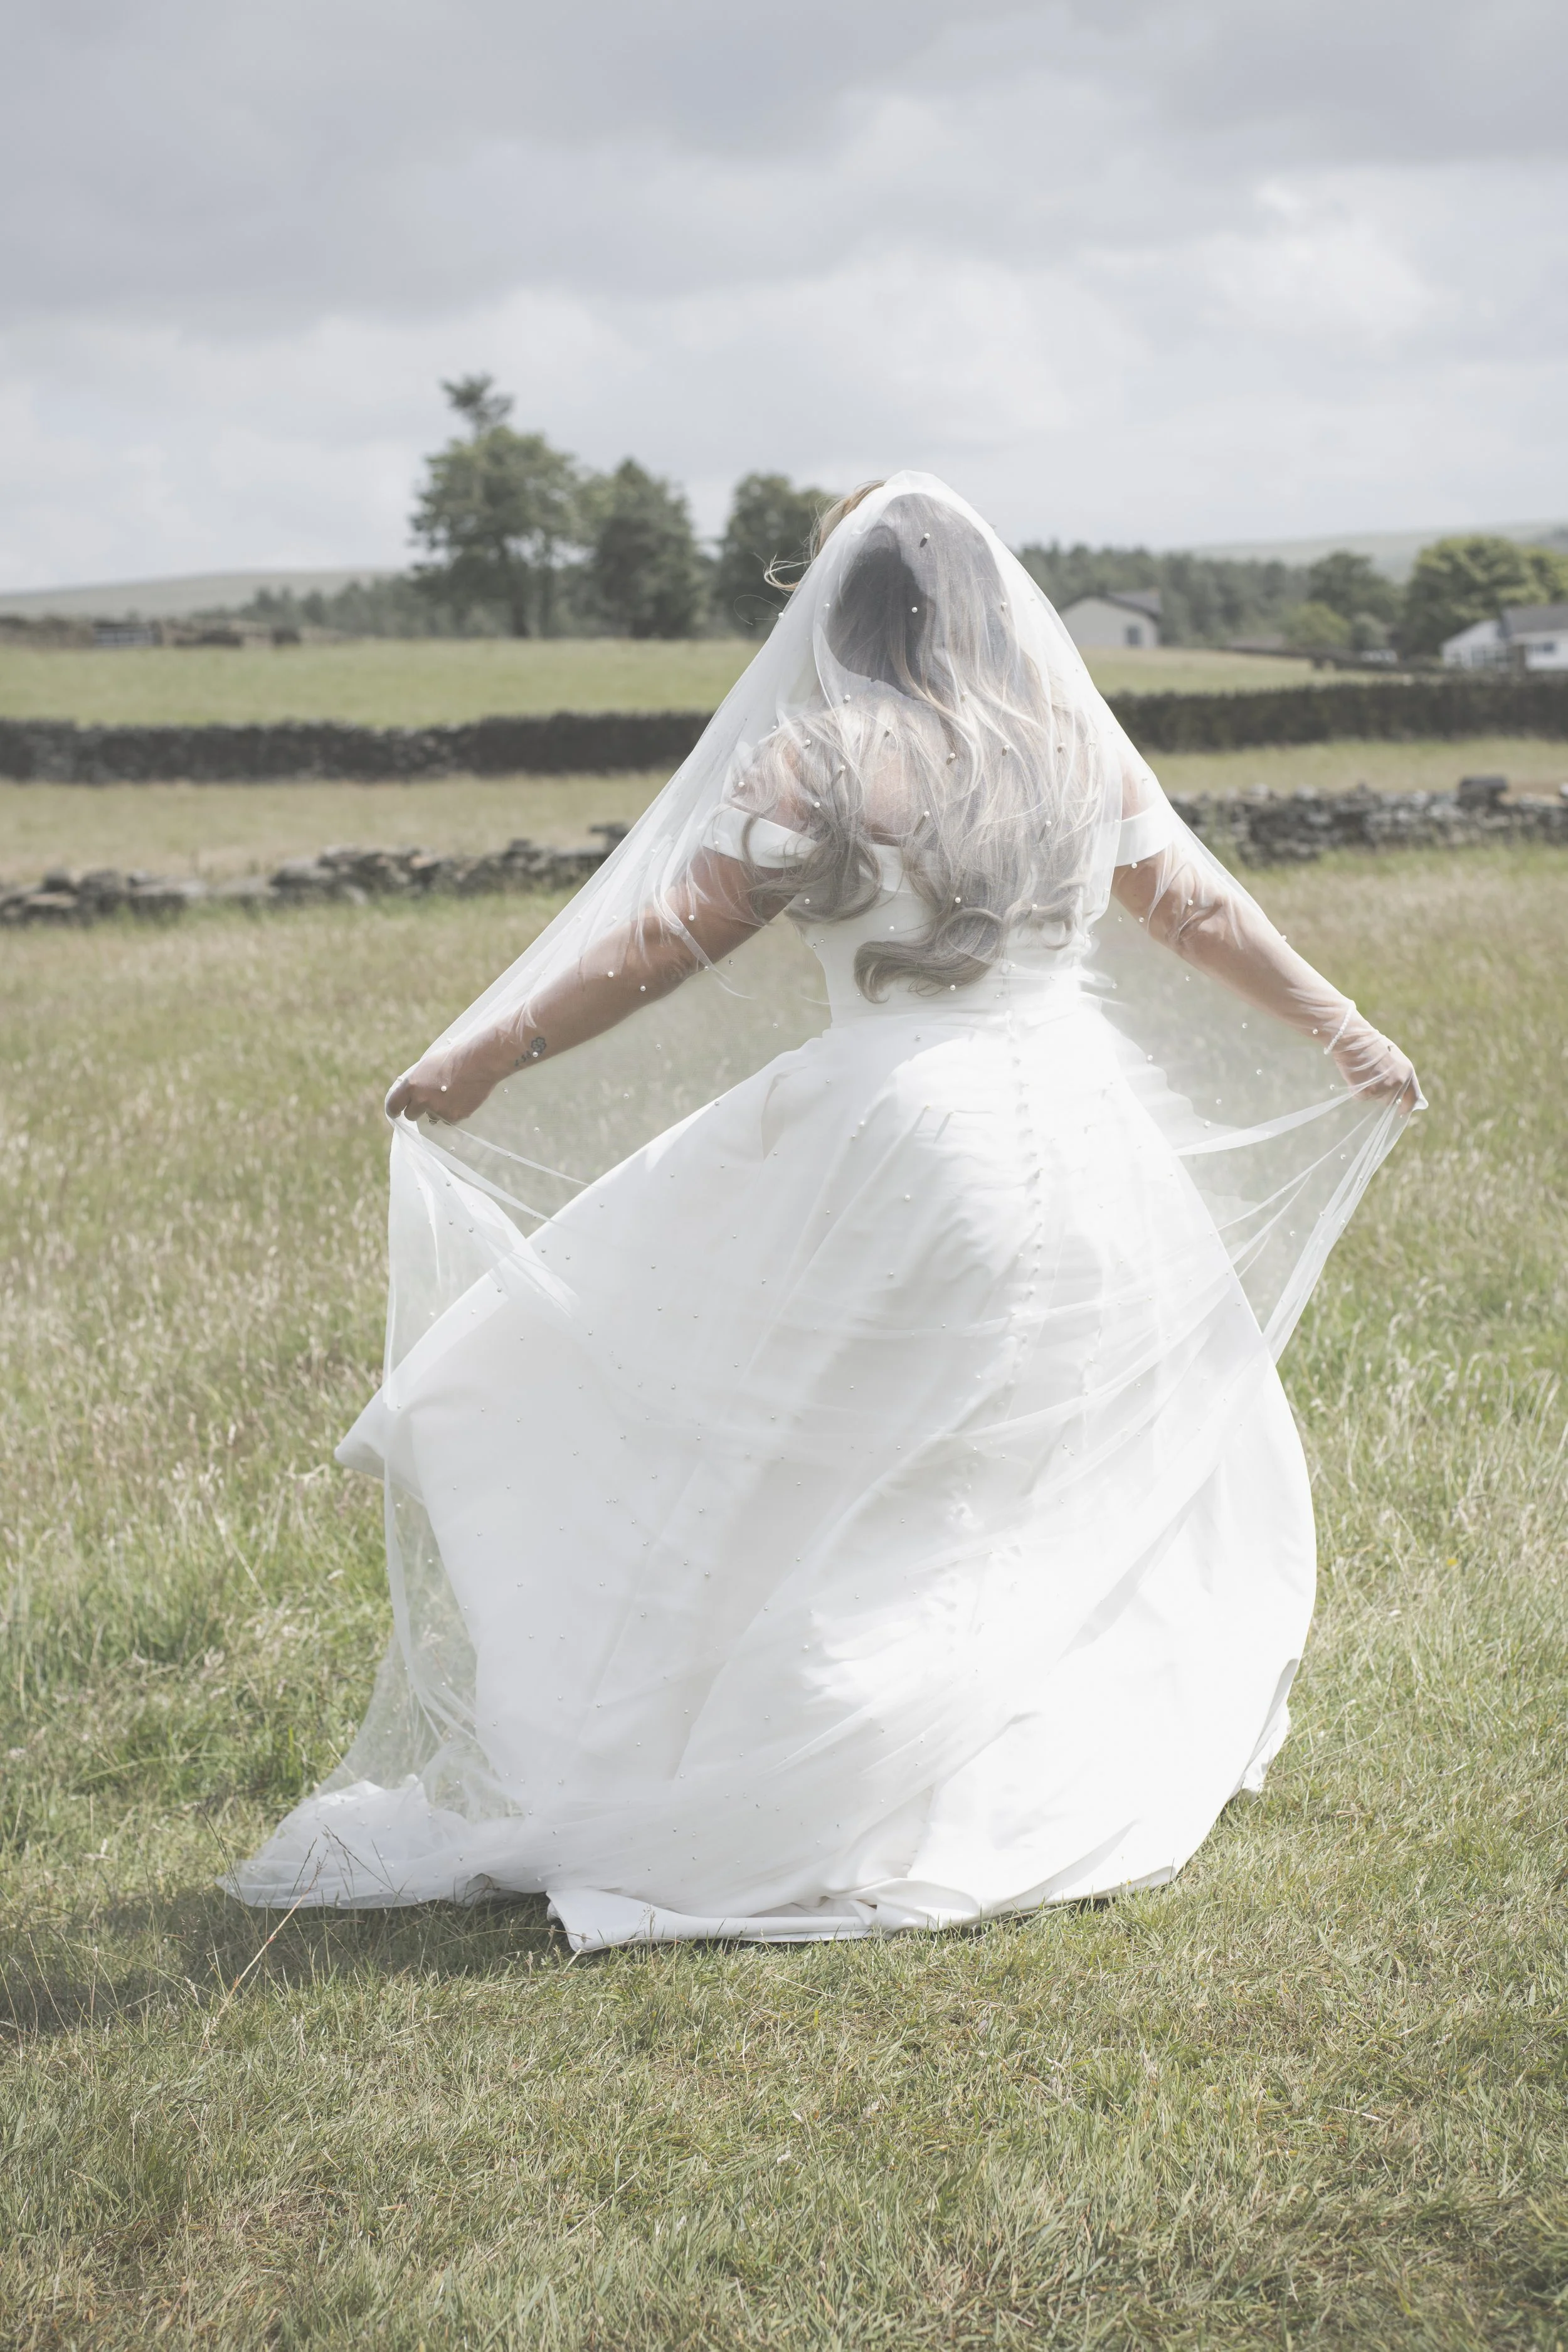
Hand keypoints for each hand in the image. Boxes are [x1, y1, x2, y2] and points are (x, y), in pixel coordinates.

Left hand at [384, 1024, 520, 1125]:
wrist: (479, 1062)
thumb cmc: (453, 1058)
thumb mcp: (427, 1066)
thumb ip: (417, 1081)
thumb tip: (412, 1094)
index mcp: (412, 1085)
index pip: (393, 1105)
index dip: (394, 1110)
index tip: (396, 1113)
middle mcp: (422, 1099)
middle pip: (411, 1115)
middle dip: (417, 1110)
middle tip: (429, 1102)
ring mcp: (438, 1110)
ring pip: (432, 1117)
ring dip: (438, 1110)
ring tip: (452, 1094)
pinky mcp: (454, 1117)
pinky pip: (449, 1120)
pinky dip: (454, 1112)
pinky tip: (462, 1098)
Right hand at [1331, 1016, 1420, 1111]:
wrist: (1354, 1039)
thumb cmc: (1371, 1045)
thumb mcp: (1393, 1058)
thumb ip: (1399, 1074)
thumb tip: (1398, 1090)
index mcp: (1407, 1072)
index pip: (1413, 1098)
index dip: (1407, 1106)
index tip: (1402, 1111)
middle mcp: (1398, 1083)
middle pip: (1390, 1101)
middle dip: (1382, 1095)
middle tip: (1371, 1081)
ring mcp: (1382, 1089)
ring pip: (1374, 1099)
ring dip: (1369, 1091)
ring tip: (1363, 1073)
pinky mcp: (1367, 1092)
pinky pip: (1361, 1097)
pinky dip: (1357, 1089)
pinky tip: (1355, 1075)